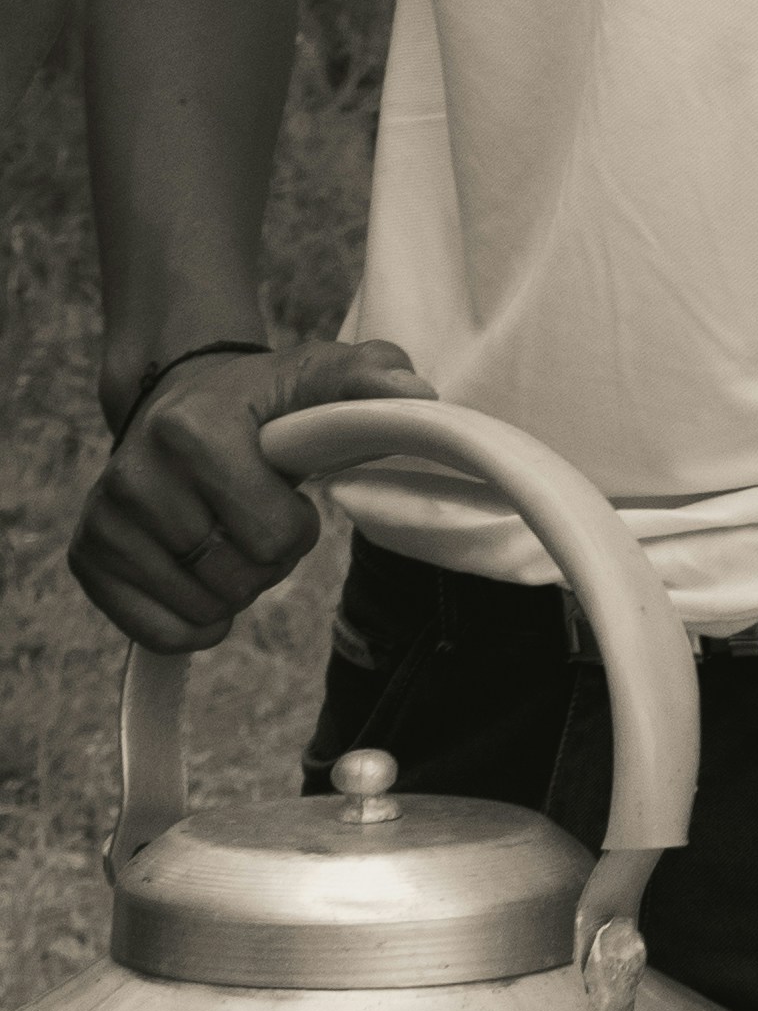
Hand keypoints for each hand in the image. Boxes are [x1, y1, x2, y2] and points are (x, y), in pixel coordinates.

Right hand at [69, 335, 434, 661]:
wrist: (177, 400)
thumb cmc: (259, 399)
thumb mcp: (317, 376)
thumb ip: (370, 378)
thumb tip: (417, 395)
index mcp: (192, 431)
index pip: (273, 538)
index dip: (295, 526)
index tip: (283, 491)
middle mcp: (133, 476)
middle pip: (239, 579)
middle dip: (264, 559)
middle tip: (252, 515)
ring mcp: (104, 520)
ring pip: (203, 610)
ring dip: (232, 587)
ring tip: (223, 533)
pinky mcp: (88, 556)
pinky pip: (158, 633)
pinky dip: (193, 622)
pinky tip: (197, 575)